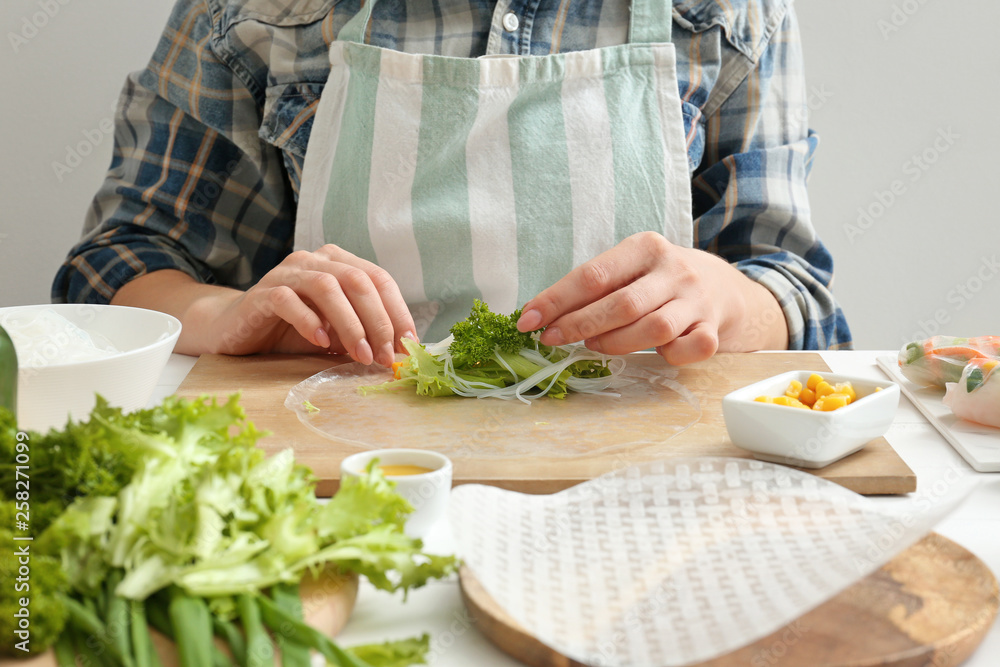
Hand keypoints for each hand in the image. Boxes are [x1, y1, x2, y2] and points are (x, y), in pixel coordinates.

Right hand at [114, 246, 416, 362]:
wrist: (236, 330)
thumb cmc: (292, 331)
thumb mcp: (335, 334)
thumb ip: (363, 335)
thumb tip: (400, 353)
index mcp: (338, 263)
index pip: (379, 279)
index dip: (397, 312)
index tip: (408, 345)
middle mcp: (314, 260)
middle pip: (357, 280)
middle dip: (378, 322)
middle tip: (384, 356)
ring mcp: (286, 273)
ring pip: (327, 287)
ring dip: (349, 324)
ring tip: (359, 355)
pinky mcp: (262, 293)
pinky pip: (288, 300)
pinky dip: (309, 321)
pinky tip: (321, 342)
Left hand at [515, 232, 787, 364]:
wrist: (723, 287)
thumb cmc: (659, 281)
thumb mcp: (630, 269)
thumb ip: (593, 288)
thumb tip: (538, 314)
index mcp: (644, 247)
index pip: (592, 275)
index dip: (556, 300)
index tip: (527, 320)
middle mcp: (673, 270)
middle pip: (621, 304)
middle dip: (579, 326)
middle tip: (552, 339)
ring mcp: (696, 300)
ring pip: (653, 329)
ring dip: (616, 344)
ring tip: (594, 347)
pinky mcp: (713, 328)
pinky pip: (691, 349)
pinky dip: (670, 356)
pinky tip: (655, 356)